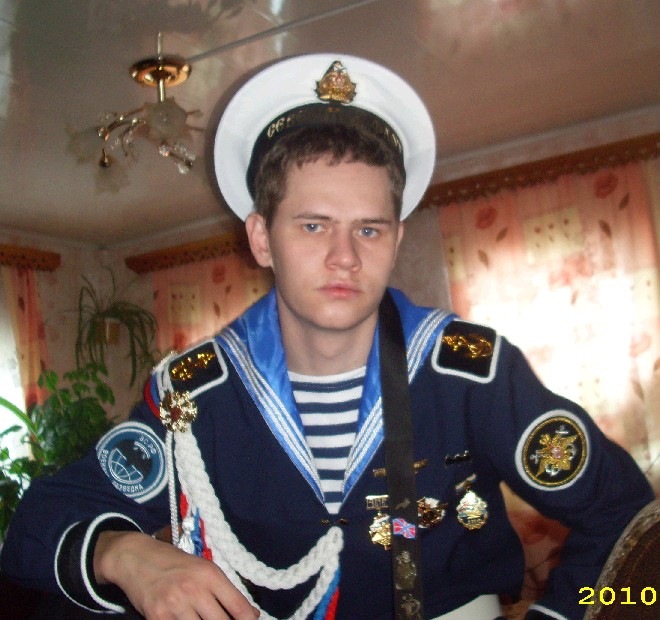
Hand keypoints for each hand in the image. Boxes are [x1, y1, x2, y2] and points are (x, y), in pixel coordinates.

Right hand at [94, 530, 258, 618]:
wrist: (135, 557)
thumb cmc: (172, 561)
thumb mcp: (201, 567)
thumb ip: (223, 589)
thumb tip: (250, 613)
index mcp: (210, 574)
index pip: (238, 606)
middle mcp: (195, 590)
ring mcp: (175, 605)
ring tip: (204, 619)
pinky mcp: (157, 617)